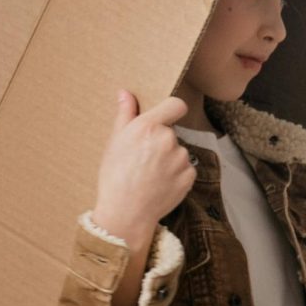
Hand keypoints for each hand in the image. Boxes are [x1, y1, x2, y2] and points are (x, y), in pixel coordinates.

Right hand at [92, 91, 194, 251]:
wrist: (126, 212)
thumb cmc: (115, 176)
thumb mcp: (115, 142)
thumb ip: (125, 114)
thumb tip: (125, 93)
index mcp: (149, 126)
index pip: (176, 105)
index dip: (172, 109)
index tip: (166, 117)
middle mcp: (168, 139)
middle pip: (171, 133)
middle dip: (161, 141)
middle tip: (143, 158)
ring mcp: (181, 158)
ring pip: (178, 152)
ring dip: (169, 159)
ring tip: (150, 174)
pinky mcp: (189, 176)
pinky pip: (185, 170)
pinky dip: (176, 175)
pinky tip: (160, 184)